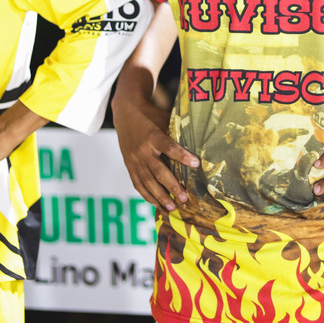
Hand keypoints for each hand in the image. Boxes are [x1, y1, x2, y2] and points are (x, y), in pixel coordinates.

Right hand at [112, 93, 197, 211]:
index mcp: (153, 136)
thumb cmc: (150, 115)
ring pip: (147, 181)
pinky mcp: (129, 166)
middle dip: (171, 185)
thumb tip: (198, 136)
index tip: (197, 164)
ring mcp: (134, 160)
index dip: (183, 156)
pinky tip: (157, 204)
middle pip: (158, 170)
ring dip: (160, 196)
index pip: (169, 147)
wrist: (124, 114)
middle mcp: (143, 150)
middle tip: (184, 198)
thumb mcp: (163, 118)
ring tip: (172, 208)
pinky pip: (137, 184)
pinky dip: (147, 195)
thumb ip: (176, 130)